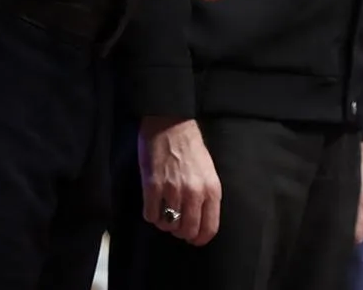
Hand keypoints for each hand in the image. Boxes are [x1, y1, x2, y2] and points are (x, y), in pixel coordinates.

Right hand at [139, 117, 221, 244]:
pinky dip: (150, 214)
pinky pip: (150, 215)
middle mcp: (194, 193)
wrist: (171, 123)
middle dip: (180, 232)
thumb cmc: (191, 147)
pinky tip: (151, 205)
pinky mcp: (153, 185)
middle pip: (187, 230)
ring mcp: (173, 190)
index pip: (209, 228)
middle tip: (175, 224)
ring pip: (168, 225)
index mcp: (212, 190)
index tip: (192, 239)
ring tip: (162, 211)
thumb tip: (200, 221)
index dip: (199, 239)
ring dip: (164, 223)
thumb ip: (207, 196)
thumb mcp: (209, 172)